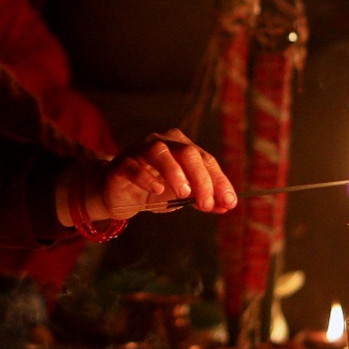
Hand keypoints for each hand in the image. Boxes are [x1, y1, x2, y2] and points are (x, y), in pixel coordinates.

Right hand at [87, 128, 236, 219]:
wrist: (119, 195)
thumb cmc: (154, 190)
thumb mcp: (182, 197)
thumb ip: (203, 199)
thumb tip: (226, 205)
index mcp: (182, 147)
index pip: (206, 160)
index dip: (219, 181)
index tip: (229, 201)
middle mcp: (163, 143)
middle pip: (187, 153)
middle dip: (201, 179)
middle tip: (206, 203)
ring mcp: (140, 151)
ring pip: (160, 152)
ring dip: (175, 172)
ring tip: (184, 193)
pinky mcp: (121, 164)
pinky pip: (133, 166)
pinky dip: (146, 177)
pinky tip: (157, 189)